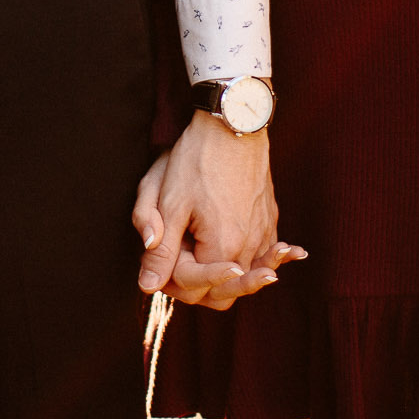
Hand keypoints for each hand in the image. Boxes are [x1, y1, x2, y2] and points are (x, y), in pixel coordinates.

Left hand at [132, 112, 303, 310]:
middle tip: (177, 267)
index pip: (197, 290)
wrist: (233, 123)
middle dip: (201, 287)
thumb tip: (148, 287)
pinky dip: (250, 261)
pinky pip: (262, 255)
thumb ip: (160, 251)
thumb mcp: (169, 203)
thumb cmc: (197, 159)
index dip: (173, 283)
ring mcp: (265, 232)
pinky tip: (238, 255)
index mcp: (223, 246)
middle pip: (226, 295)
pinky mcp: (271, 219)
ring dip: (225, 276)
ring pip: (245, 276)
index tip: (160, 261)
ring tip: (202, 264)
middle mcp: (251, 246)